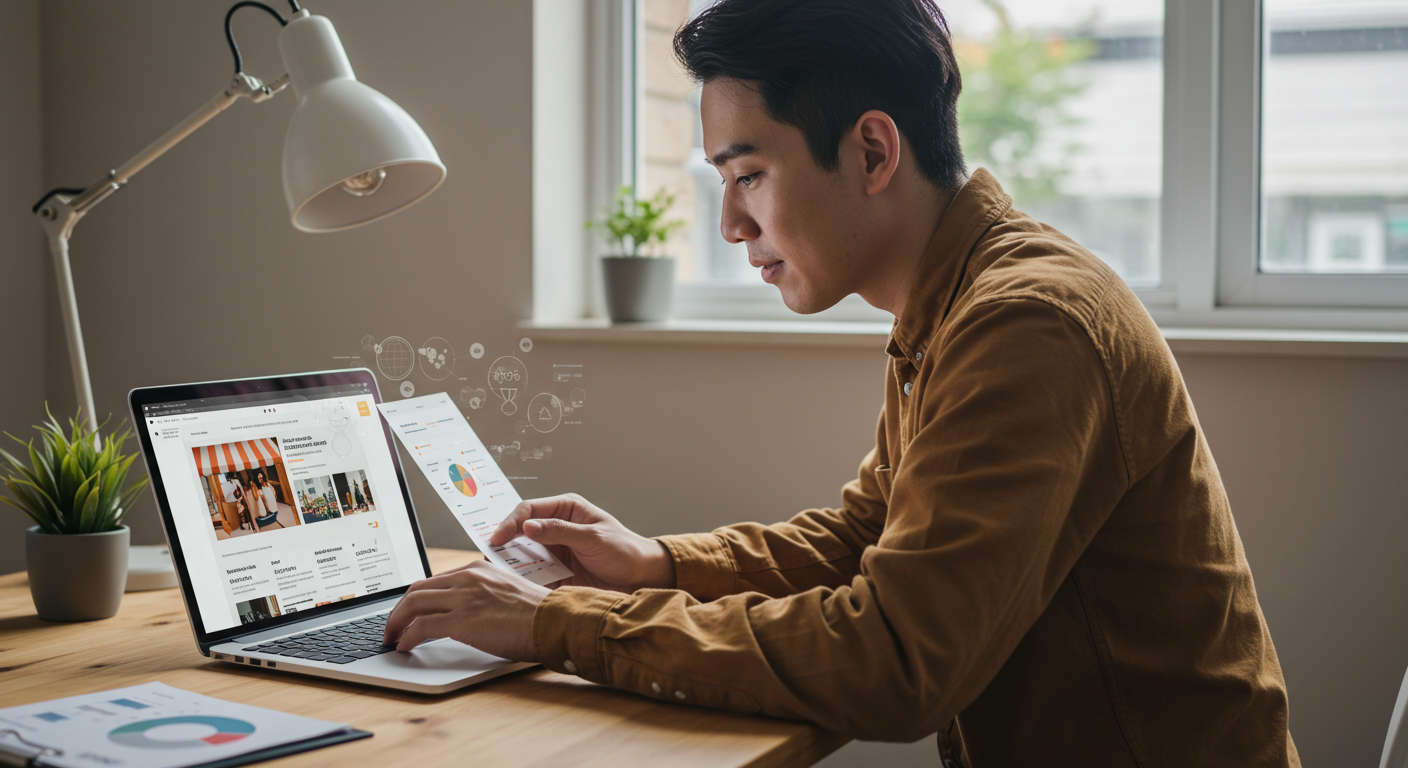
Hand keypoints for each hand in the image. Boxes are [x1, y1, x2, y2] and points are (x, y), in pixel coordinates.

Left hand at [382, 559, 549, 659]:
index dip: (416, 598)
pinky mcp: (462, 620)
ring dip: (396, 623)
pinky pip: (421, 627)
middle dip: (399, 609)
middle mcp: (467, 578)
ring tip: (392, 638)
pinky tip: (404, 646)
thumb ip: (485, 594)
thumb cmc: (538, 614)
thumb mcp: (507, 592)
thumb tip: (470, 611)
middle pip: (416, 589)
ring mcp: (463, 598)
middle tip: (392, 626)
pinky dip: (406, 637)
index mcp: (478, 569)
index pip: (435, 580)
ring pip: (412, 605)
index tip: (410, 612)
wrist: (554, 621)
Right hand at [489, 493, 673, 592]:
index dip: (511, 522)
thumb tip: (527, 526)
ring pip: (523, 554)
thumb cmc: (625, 551)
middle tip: (486, 554)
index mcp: (566, 510)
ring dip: (509, 562)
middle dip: (503, 541)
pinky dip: (521, 579)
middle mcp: (557, 528)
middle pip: (521, 531)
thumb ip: (559, 531)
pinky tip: (511, 585)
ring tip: (493, 571)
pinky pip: (533, 574)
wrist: (643, 579)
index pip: (529, 510)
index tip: (498, 538)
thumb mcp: (593, 538)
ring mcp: (555, 551)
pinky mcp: (556, 573)